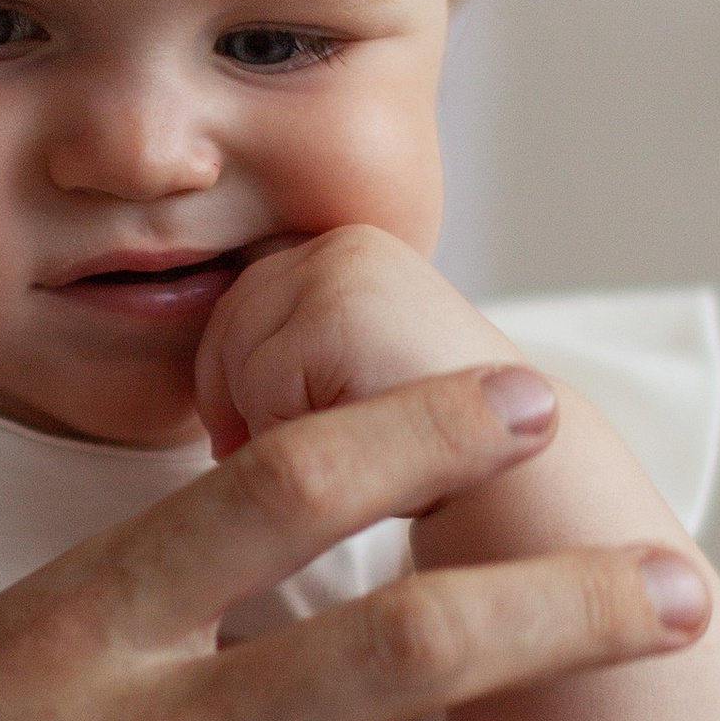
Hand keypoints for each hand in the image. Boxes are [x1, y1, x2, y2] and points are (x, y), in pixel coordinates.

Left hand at [196, 230, 500, 459]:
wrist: (519, 475)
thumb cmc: (429, 443)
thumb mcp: (347, 375)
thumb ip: (290, 349)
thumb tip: (200, 380)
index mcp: (341, 252)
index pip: (236, 309)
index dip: (230, 381)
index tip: (257, 437)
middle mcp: (341, 245)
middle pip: (225, 326)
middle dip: (238, 400)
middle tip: (286, 452)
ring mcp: (344, 271)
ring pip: (236, 356)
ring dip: (267, 420)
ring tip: (338, 441)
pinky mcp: (341, 310)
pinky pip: (262, 382)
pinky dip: (288, 429)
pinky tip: (352, 440)